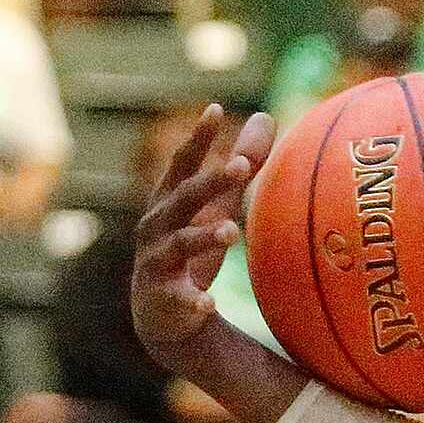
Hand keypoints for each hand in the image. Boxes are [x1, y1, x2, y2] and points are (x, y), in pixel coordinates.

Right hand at [131, 105, 274, 375]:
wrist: (161, 313)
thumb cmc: (191, 246)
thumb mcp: (216, 205)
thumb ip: (239, 165)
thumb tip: (266, 116)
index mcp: (170, 200)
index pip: (183, 163)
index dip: (198, 137)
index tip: (216, 109)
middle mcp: (157, 226)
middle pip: (185, 198)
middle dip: (211, 181)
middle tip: (243, 166)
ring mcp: (158, 262)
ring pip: (181, 244)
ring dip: (205, 236)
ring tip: (231, 233)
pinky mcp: (165, 300)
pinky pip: (180, 299)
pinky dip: (193, 300)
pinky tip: (208, 303)